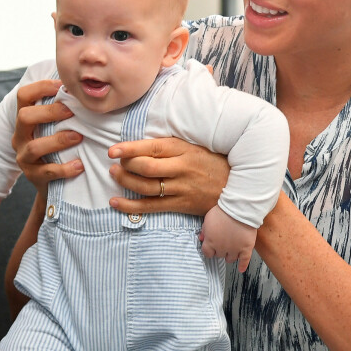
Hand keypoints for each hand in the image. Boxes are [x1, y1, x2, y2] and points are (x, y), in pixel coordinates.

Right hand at [12, 79, 83, 198]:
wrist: (52, 182)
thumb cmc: (58, 145)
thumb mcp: (54, 125)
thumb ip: (62, 107)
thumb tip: (83, 84)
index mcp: (25, 119)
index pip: (23, 95)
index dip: (40, 87)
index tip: (62, 85)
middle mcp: (20, 136)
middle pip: (24, 117)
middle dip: (49, 112)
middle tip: (72, 111)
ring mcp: (24, 157)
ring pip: (34, 146)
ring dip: (58, 140)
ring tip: (79, 137)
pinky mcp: (33, 176)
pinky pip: (47, 172)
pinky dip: (64, 169)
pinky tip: (80, 165)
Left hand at [107, 138, 228, 214]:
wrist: (237, 186)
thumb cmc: (211, 161)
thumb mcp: (193, 146)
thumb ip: (169, 146)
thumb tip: (140, 143)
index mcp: (183, 149)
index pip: (151, 147)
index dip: (129, 149)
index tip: (113, 150)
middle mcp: (181, 168)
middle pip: (146, 168)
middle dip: (125, 166)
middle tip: (114, 163)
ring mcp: (181, 188)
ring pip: (146, 187)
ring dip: (125, 182)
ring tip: (114, 175)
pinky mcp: (181, 205)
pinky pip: (151, 207)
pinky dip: (131, 206)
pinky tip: (116, 202)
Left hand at [200, 205, 255, 271]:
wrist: (238, 210)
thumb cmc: (222, 212)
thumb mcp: (208, 219)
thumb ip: (204, 230)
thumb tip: (202, 238)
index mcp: (211, 241)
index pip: (207, 253)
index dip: (209, 250)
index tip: (211, 248)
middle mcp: (222, 248)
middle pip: (219, 255)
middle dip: (220, 250)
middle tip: (222, 244)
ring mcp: (234, 249)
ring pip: (230, 259)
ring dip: (229, 256)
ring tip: (231, 251)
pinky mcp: (246, 249)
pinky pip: (244, 261)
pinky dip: (243, 266)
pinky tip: (241, 269)